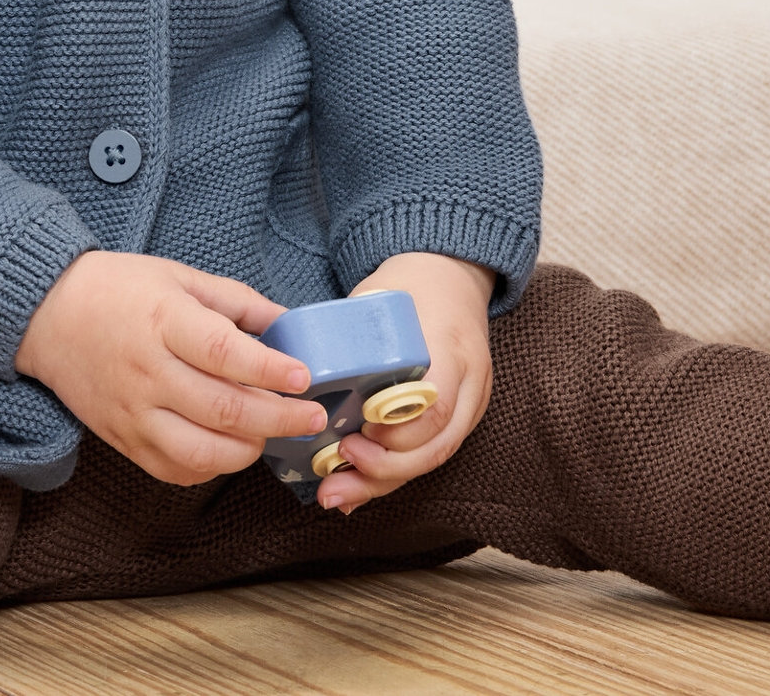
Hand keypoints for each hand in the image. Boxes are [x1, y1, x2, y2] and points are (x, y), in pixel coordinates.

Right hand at [15, 251, 326, 484]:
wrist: (47, 315)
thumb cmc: (117, 290)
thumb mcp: (178, 277)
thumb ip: (236, 302)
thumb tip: (288, 324)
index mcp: (163, 322)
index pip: (225, 354)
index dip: (270, 370)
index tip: (304, 376)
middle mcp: (147, 372)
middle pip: (223, 410)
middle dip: (279, 419)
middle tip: (312, 417)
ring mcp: (133, 412)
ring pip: (202, 451)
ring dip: (248, 449)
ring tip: (269, 433)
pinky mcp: (122, 440)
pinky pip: (176, 469)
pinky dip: (212, 465)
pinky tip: (227, 446)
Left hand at [316, 253, 494, 511]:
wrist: (453, 276)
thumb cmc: (409, 285)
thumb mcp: (378, 298)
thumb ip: (350, 337)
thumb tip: (297, 374)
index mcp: (450, 346)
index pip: (436, 406)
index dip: (398, 432)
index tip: (356, 434)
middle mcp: (471, 381)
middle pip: (437, 445)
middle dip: (385, 467)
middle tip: (339, 465)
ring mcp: (472, 402)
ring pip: (434, 458)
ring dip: (383, 482)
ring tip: (335, 494)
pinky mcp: (461, 416)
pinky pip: (429, 453)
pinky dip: (391, 475)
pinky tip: (355, 491)